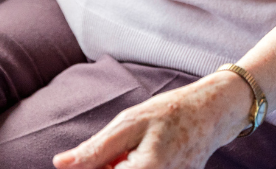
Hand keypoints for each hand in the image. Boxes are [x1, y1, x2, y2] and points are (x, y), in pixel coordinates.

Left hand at [52, 72, 251, 168]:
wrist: (215, 112)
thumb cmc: (172, 111)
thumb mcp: (130, 122)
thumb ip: (95, 149)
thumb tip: (60, 165)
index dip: (92, 168)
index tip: (93, 158)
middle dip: (107, 168)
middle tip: (117, 154)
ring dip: (120, 168)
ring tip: (129, 155)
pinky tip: (141, 160)